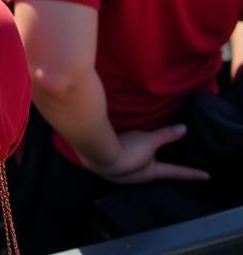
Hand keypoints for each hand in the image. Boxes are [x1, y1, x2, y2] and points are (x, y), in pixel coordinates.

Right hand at [92, 125, 209, 183]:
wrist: (99, 154)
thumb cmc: (128, 151)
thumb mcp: (149, 140)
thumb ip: (165, 135)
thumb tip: (185, 129)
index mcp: (151, 172)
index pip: (176, 172)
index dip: (191, 173)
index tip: (206, 176)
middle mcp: (138, 176)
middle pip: (150, 170)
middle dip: (155, 165)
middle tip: (159, 157)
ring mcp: (121, 175)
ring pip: (132, 167)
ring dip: (134, 159)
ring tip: (134, 150)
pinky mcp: (105, 168)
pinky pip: (117, 162)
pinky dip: (119, 156)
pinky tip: (114, 149)